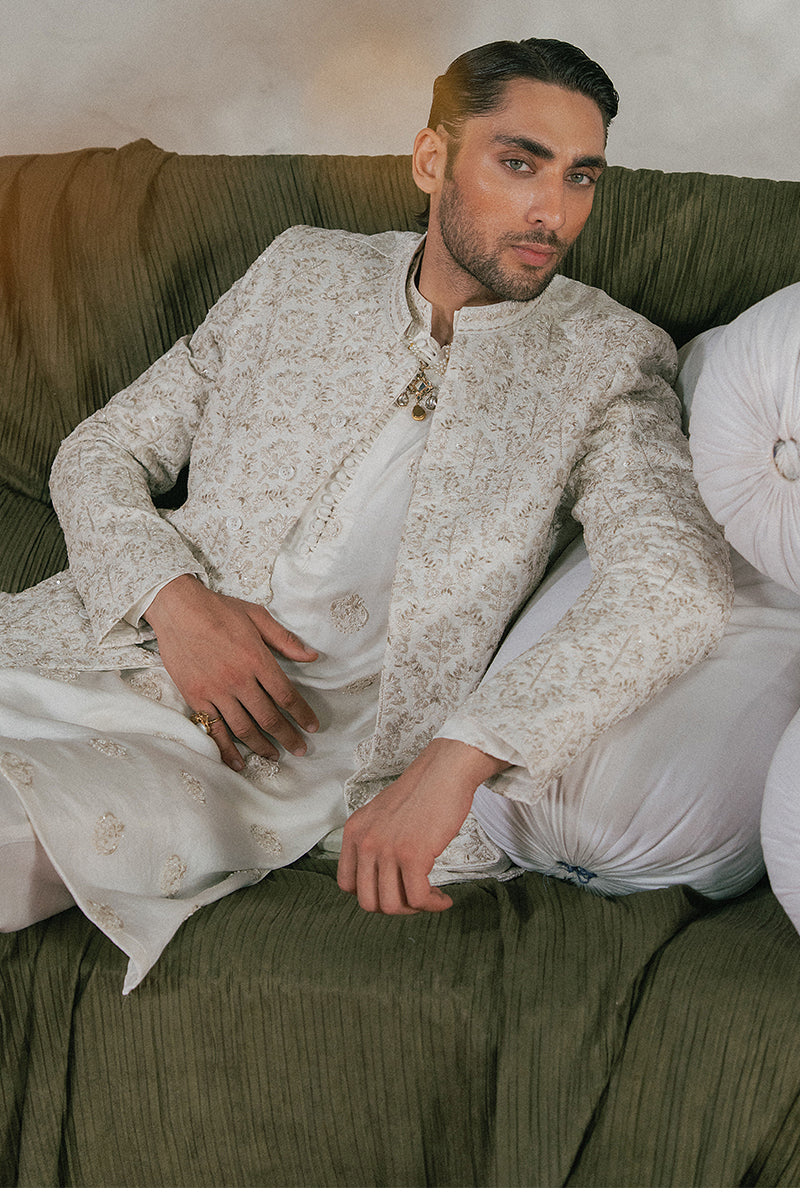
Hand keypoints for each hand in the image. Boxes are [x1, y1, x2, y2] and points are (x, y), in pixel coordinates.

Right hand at [144, 574, 318, 769]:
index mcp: (257, 659)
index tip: (313, 727)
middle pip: (268, 717)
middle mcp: (238, 679)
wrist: (177, 608)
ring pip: (243, 728)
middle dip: (287, 736)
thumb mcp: (257, 616)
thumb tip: (313, 656)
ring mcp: (215, 691)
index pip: (286, 695)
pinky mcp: (195, 697)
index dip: (302, 714)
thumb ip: (285, 639)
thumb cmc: (220, 610)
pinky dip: (226, 749)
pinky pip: (213, 729)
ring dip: (261, 746)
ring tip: (275, 757)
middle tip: (300, 749)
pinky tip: (237, 762)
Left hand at [337, 738, 507, 914]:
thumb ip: (374, 843)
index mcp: (354, 833)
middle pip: (368, 902)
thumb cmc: (421, 794)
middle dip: (394, 908)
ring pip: (391, 906)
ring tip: (430, 897)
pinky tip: (443, 899)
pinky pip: (417, 898)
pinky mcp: (412, 854)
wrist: (444, 772)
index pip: (347, 885)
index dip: (370, 895)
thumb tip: (381, 881)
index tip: (392, 891)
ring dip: (414, 909)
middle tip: (414, 898)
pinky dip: (433, 905)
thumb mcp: (381, 817)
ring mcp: (387, 849)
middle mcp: (365, 842)